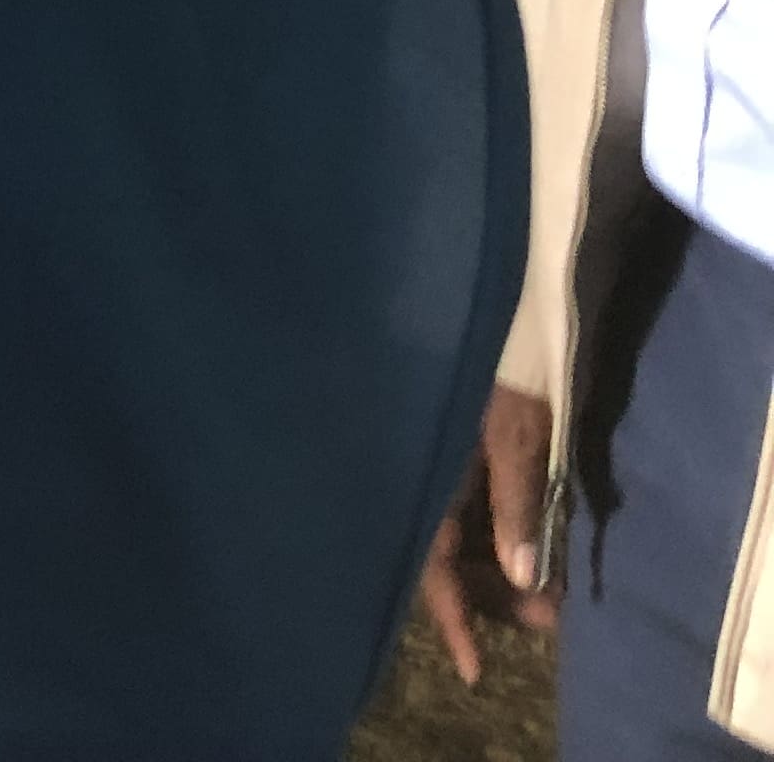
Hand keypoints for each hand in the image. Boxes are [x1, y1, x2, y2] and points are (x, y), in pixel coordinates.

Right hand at [420, 382, 557, 683]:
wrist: (485, 306)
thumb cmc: (497, 369)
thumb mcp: (511, 438)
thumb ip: (514, 507)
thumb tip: (522, 579)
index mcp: (427, 479)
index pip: (432, 568)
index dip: (454, 621)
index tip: (474, 671)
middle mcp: (423, 481)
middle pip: (447, 560)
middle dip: (496, 597)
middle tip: (552, 620)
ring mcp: (436, 467)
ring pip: (460, 539)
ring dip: (502, 569)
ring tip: (556, 591)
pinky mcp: (451, 454)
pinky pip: (467, 512)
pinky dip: (499, 536)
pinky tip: (532, 547)